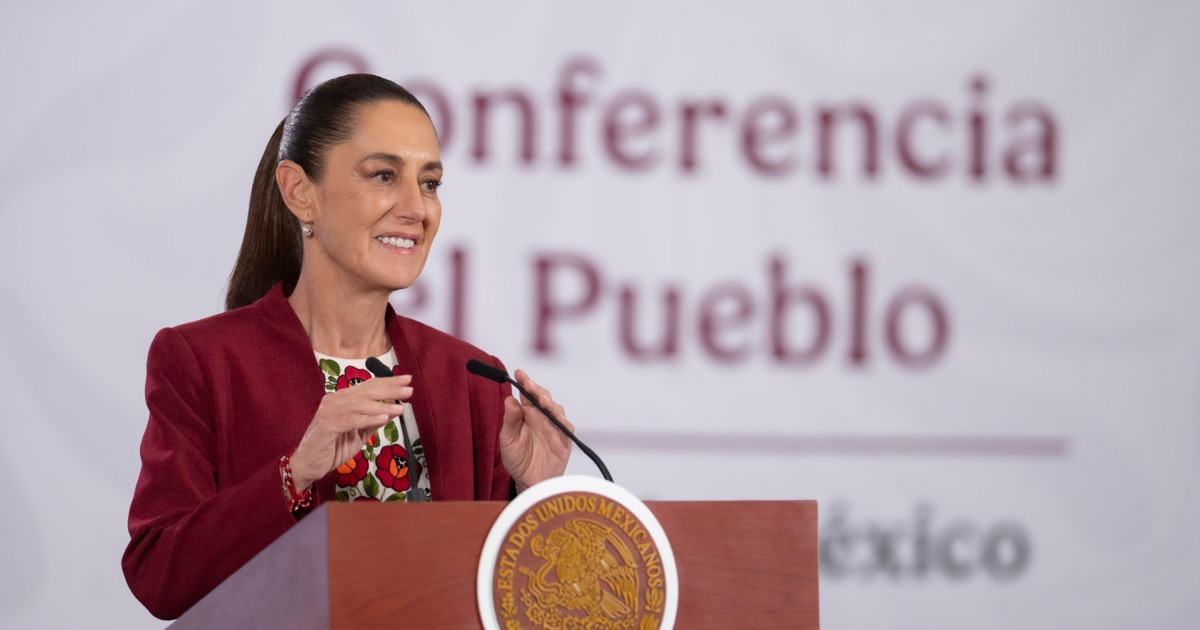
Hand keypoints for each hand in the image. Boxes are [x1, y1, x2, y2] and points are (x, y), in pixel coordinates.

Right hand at [289, 374, 412, 491]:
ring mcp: (329, 412)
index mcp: (342, 399)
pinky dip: (368, 418)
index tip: (407, 380)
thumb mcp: (359, 434)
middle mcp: (335, 401)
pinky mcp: (326, 426)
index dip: (389, 382)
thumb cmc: (332, 448)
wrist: (308, 465)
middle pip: (367, 391)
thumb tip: (394, 409)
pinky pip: (351, 420)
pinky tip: (384, 417)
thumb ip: (374, 421)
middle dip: (390, 389)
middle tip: (409, 389)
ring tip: (400, 407)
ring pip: (360, 404)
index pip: (369, 386)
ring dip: (382, 405)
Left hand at [499, 369, 572, 489]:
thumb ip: (510, 420)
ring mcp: (553, 428)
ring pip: (556, 410)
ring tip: (543, 402)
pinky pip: (566, 429)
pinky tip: (558, 420)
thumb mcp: (508, 440)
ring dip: (550, 404)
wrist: (528, 482)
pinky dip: (563, 423)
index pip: (526, 394)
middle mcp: (541, 418)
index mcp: (526, 415)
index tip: (519, 372)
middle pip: (543, 398)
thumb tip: (509, 399)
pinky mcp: (563, 441)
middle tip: (530, 386)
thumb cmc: (517, 459)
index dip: (525, 382)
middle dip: (538, 390)